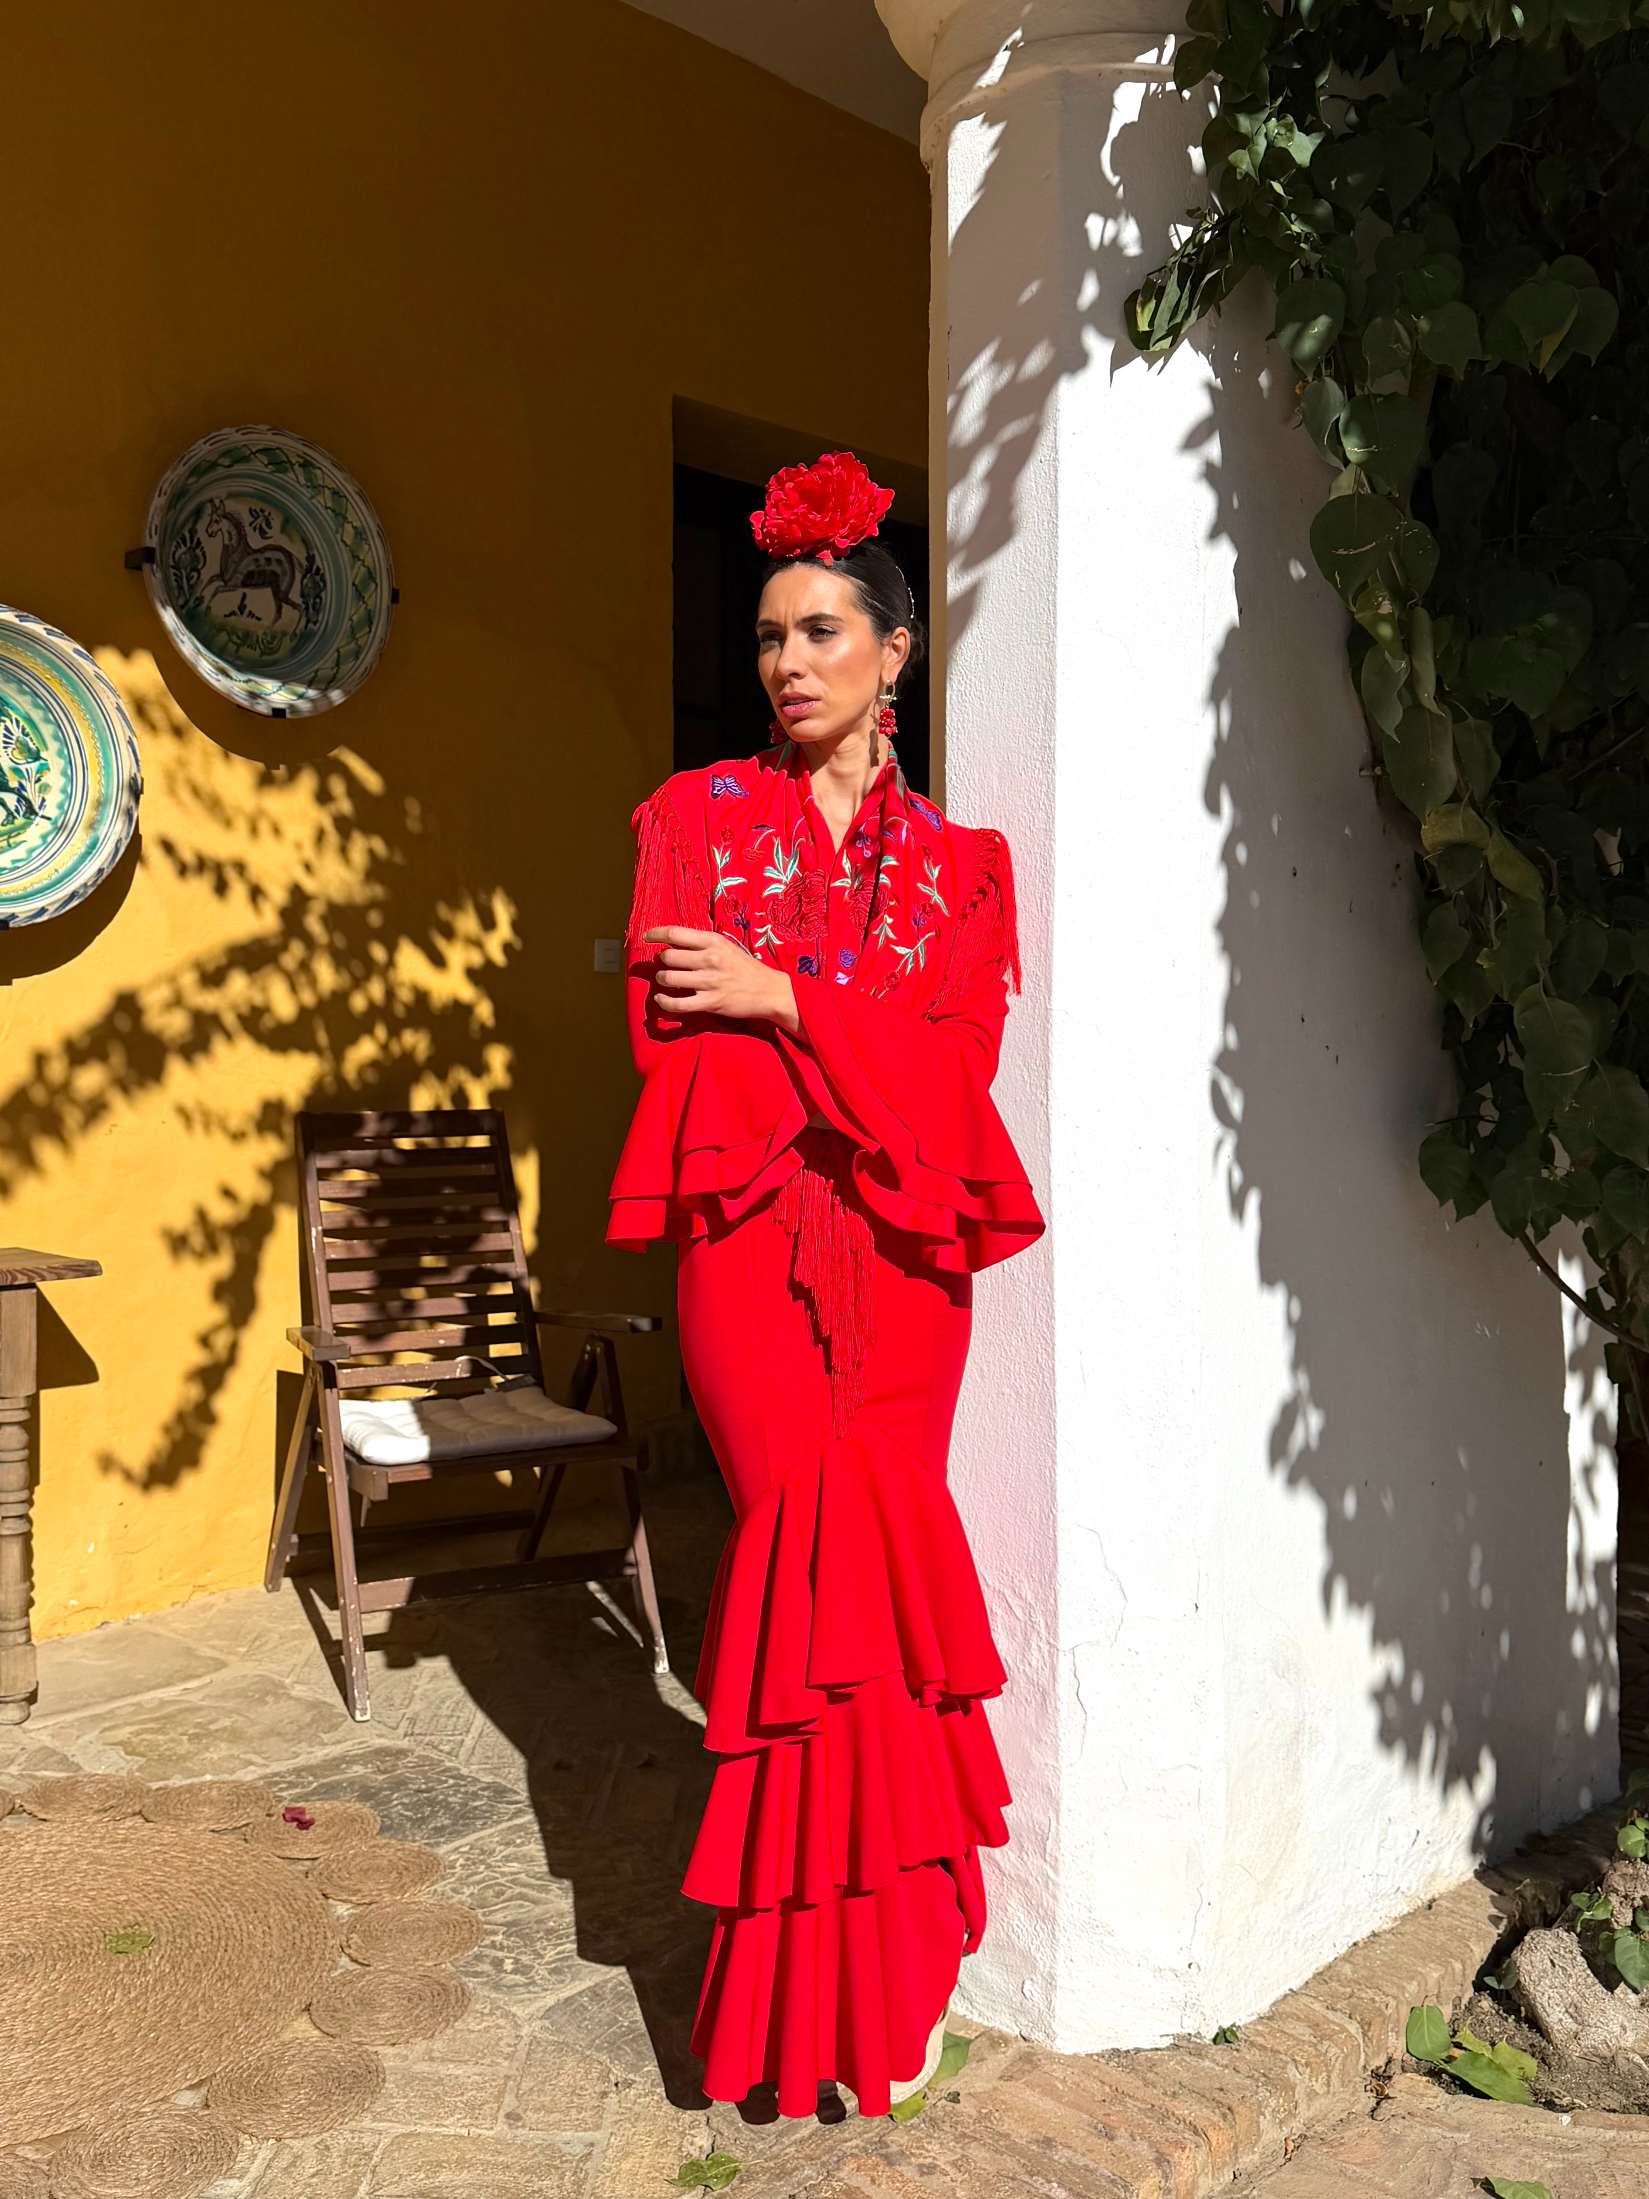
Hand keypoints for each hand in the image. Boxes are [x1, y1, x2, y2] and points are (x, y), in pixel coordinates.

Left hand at [643, 927, 798, 1031]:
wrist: (769, 991)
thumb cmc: (746, 968)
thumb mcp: (727, 947)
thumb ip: (703, 944)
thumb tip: (673, 943)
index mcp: (714, 941)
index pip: (675, 933)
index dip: (655, 934)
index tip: (647, 937)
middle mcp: (709, 959)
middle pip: (668, 956)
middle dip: (662, 961)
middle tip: (667, 965)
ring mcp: (709, 982)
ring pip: (668, 978)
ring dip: (662, 980)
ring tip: (666, 981)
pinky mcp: (710, 1003)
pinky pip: (677, 1004)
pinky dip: (664, 1002)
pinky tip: (661, 999)